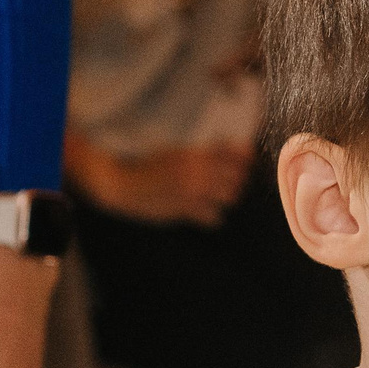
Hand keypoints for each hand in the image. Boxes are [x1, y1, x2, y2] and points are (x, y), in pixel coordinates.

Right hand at [65, 139, 251, 226]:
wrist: (123, 184)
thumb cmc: (144, 164)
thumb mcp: (172, 151)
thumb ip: (197, 152)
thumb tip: (219, 150)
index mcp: (195, 153)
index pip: (236, 154)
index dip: (244, 158)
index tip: (245, 161)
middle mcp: (198, 172)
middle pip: (238, 178)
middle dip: (237, 179)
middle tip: (230, 180)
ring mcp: (193, 192)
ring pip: (229, 198)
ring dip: (226, 197)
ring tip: (218, 197)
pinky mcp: (185, 211)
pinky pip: (214, 217)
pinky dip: (213, 215)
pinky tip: (205, 212)